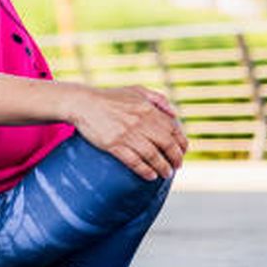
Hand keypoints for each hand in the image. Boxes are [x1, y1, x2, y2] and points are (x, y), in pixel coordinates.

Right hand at [70, 85, 188, 180]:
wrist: (83, 103)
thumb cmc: (110, 97)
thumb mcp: (136, 90)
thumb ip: (157, 99)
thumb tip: (174, 114)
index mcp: (147, 108)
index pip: (173, 128)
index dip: (181, 142)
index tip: (183, 152)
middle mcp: (140, 121)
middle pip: (166, 143)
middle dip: (175, 158)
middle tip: (177, 166)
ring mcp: (127, 134)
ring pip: (152, 155)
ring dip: (162, 167)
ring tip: (166, 173)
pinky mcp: (113, 144)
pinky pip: (134, 161)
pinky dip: (145, 170)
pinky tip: (150, 176)